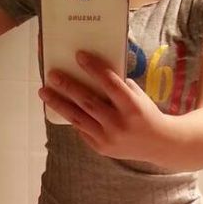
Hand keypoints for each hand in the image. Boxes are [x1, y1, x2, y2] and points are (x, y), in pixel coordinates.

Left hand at [38, 51, 170, 162]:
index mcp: (132, 106)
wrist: (158, 144)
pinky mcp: (101, 148)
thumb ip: (118, 86)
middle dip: (68, 86)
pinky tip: (59, 106)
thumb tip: (94, 69)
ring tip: (44, 92)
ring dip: (59, 103)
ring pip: (78, 118)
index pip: (110, 84)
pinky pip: (82, 130)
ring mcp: (109, 138)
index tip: (79, 56)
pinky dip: (71, 117)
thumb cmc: (145, 113)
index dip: (94, 69)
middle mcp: (119, 123)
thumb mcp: (138, 96)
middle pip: (88, 102)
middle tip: (53, 74)